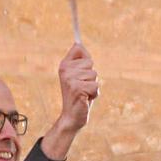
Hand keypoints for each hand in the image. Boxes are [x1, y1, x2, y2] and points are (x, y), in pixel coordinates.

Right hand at [41, 45, 100, 160]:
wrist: (72, 117)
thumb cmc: (78, 96)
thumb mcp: (77, 76)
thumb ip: (80, 61)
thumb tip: (79, 43)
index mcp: (64, 65)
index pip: (79, 48)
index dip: (85, 58)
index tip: (82, 69)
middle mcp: (65, 70)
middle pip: (90, 62)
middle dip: (91, 76)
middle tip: (82, 87)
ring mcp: (70, 80)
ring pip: (95, 75)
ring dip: (93, 86)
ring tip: (84, 93)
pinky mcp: (77, 89)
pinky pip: (96, 86)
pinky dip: (94, 94)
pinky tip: (85, 99)